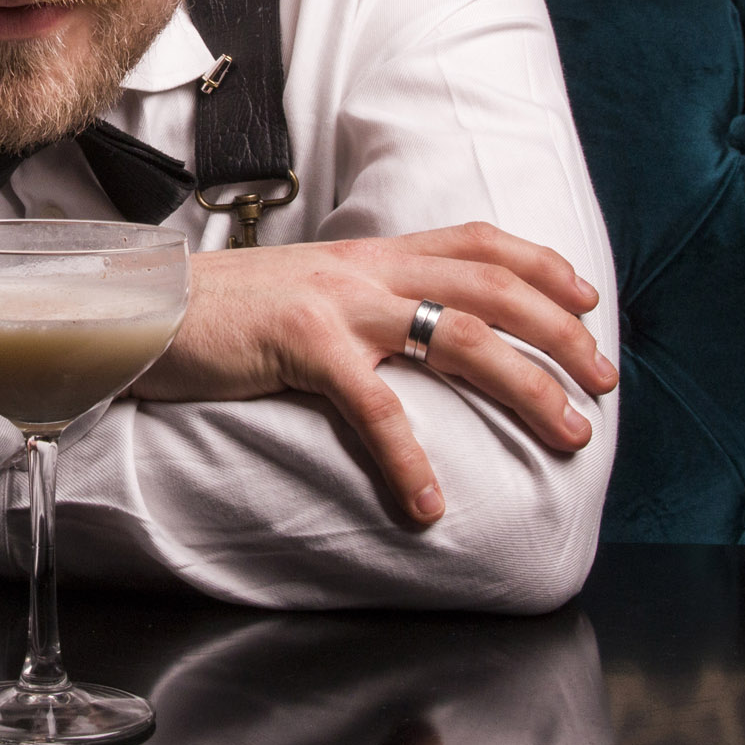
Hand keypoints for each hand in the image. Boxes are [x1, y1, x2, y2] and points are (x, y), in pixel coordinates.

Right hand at [131, 222, 615, 524]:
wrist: (141, 307)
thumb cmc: (219, 313)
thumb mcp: (304, 291)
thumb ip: (358, 302)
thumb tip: (410, 330)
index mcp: (367, 256)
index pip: (474, 242)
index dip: (540, 266)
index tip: (587, 300)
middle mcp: (364, 270)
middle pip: (491, 287)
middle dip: (560, 332)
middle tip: (604, 379)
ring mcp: (336, 302)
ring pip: (462, 334)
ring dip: (526, 387)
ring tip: (568, 433)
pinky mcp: (300, 343)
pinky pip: (373, 406)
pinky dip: (409, 458)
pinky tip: (430, 503)